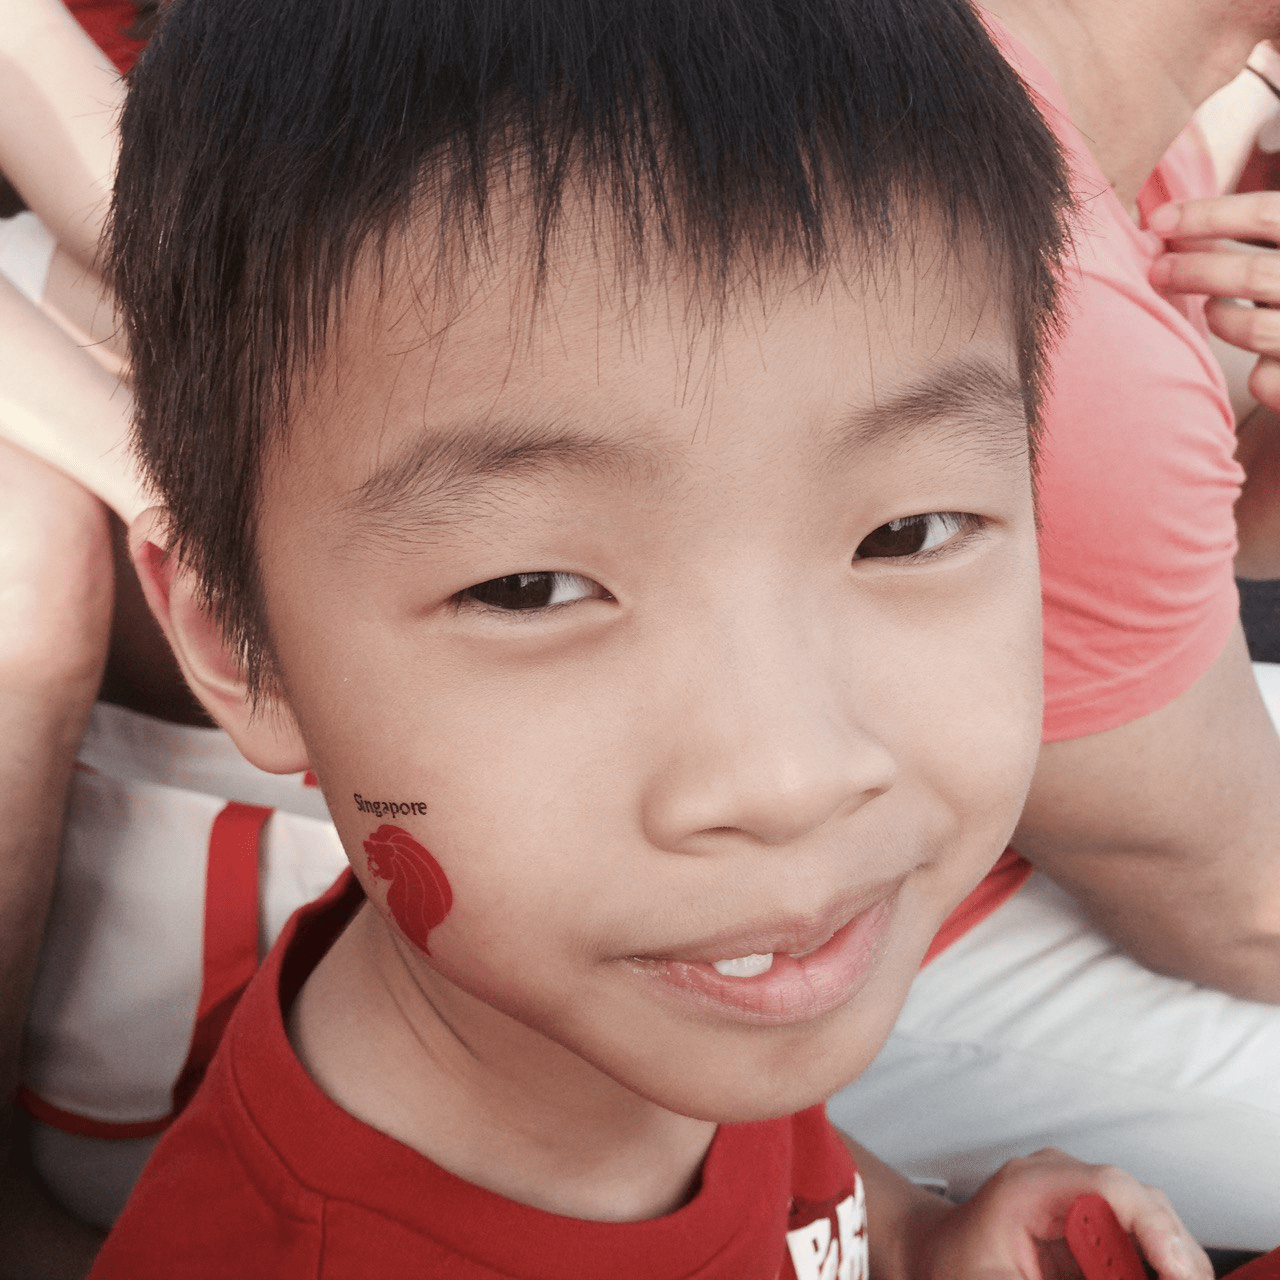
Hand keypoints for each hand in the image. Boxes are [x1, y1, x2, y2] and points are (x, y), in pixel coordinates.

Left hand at [907, 1148, 1211, 1279]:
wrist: (932, 1257)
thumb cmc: (951, 1268)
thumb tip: (1112, 1276)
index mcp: (1030, 1186)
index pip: (1111, 1188)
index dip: (1157, 1228)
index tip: (1179, 1272)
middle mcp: (1061, 1182)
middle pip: (1144, 1207)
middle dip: (1176, 1255)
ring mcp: (1079, 1201)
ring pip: (1151, 1227)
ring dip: (1169, 1263)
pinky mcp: (1091, 1228)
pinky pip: (1139, 1247)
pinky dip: (1154, 1268)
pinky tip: (1157, 1278)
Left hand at [1148, 192, 1279, 410]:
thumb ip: (1272, 233)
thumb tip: (1182, 225)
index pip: (1268, 215)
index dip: (1209, 215)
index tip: (1160, 220)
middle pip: (1252, 274)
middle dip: (1195, 271)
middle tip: (1158, 269)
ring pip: (1252, 327)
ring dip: (1219, 315)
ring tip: (1213, 308)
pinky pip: (1264, 379)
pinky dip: (1257, 369)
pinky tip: (1266, 357)